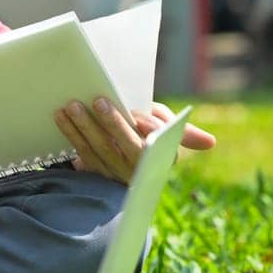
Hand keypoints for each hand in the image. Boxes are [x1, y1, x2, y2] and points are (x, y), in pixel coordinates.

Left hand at [53, 99, 215, 184]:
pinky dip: (70, 134)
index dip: (146, 130)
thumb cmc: (147, 134)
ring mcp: (113, 172)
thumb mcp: (166, 130)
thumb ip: (184, 133)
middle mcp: (137, 168)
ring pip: (97, 149)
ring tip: (72, 105)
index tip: (140, 116)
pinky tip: (60, 117)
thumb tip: (212, 143)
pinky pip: (81, 152)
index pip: (153, 144)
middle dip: (110, 123)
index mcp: (160, 156)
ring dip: (83, 126)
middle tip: (98, 100)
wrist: (123, 153)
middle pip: (122, 146)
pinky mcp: (93, 171)